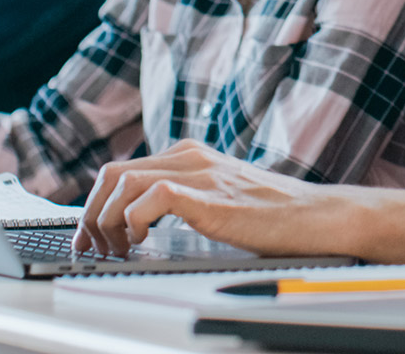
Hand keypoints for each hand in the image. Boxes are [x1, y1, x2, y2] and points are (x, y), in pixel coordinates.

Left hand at [72, 140, 355, 256]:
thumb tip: (140, 217)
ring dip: (107, 221)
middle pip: (113, 173)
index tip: (91, 239)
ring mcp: (201, 173)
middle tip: (96, 248)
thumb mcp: (218, 195)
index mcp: (191, 154)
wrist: (313, 216)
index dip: (96, 206)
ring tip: (119, 250)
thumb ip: (185, 194)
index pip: (122, 169)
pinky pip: (153, 197)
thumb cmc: (272, 213)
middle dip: (92, 213)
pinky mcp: (210, 196)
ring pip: (123, 182)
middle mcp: (191, 156)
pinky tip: (143, 241)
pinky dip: (134, 221)